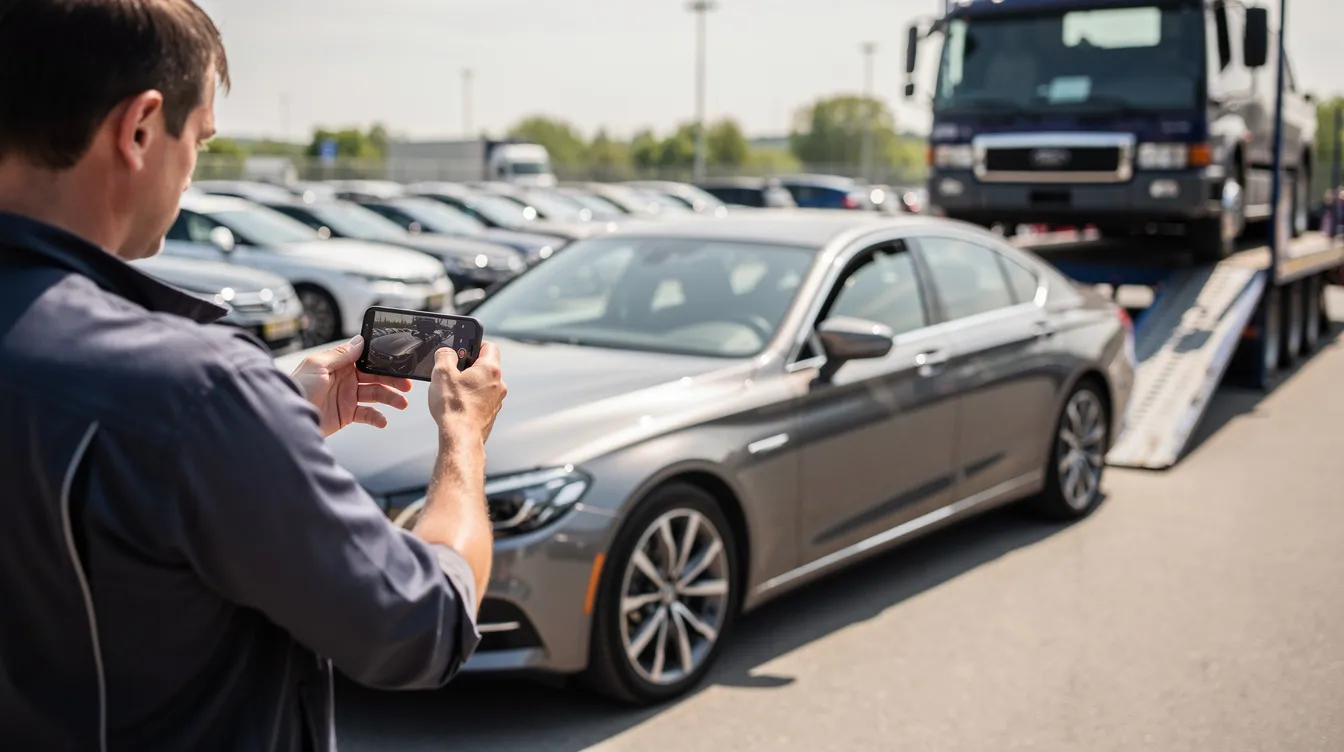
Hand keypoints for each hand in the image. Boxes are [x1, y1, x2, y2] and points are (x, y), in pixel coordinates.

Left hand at [290, 335, 412, 436]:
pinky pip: (367, 414)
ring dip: (390, 398)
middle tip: (406, 385)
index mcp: (338, 364)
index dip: (382, 360)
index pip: (366, 359)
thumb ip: (340, 355)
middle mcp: (345, 379)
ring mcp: (347, 397)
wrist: (288, 419)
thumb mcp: (317, 366)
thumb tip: (359, 341)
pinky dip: (377, 418)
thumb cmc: (297, 389)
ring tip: (401, 404)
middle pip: (375, 377)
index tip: (398, 362)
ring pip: (375, 395)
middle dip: (392, 380)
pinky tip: (383, 420)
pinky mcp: (347, 414)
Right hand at [429, 341, 506, 446]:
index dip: (475, 344)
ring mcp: (496, 401)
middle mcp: (498, 384)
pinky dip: (471, 399)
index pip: (489, 346)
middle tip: (452, 370)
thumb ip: (444, 356)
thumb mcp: (442, 373)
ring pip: (483, 384)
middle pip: (485, 366)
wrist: (461, 438)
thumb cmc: (454, 407)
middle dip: (468, 366)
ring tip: (452, 390)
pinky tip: (457, 405)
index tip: (463, 348)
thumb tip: (447, 352)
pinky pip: (481, 400)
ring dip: (469, 384)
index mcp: (490, 370)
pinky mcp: (490, 414)